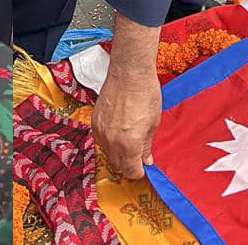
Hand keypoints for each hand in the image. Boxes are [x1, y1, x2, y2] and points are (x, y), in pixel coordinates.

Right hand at [92, 61, 160, 178]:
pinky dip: (108, 143)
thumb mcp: (152, 124)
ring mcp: (100, 130)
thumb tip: (146, 159)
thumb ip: (147, 145)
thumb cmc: (145, 95)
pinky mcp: (94, 120)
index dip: (138, 173)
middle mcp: (111, 140)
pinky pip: (100, 140)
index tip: (143, 169)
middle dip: (127, 166)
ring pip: (106, 153)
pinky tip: (118, 135)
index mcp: (129, 144)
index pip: (130, 170)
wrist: (129, 74)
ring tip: (128, 146)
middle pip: (116, 165)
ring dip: (117, 155)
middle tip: (137, 160)